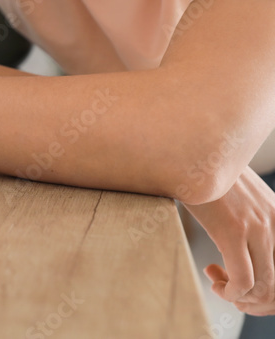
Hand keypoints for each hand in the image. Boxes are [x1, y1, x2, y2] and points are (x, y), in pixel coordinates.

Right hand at [184, 168, 274, 314]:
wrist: (187, 153)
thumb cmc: (204, 174)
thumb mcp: (236, 196)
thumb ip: (247, 217)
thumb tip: (237, 243)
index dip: (267, 289)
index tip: (240, 281)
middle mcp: (274, 224)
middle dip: (256, 300)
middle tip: (232, 292)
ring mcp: (256, 228)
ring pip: (264, 287)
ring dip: (242, 298)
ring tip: (221, 286)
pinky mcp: (232, 232)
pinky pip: (243, 280)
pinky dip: (231, 292)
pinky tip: (215, 281)